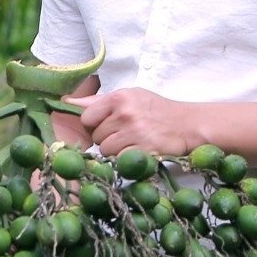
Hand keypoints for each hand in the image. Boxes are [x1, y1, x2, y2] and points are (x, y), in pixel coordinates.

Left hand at [66, 88, 195, 157]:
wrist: (188, 124)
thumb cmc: (156, 109)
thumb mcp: (130, 96)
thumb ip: (98, 101)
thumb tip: (67, 102)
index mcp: (118, 97)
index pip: (87, 117)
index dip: (95, 124)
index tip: (108, 125)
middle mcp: (125, 113)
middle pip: (96, 136)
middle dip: (106, 138)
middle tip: (125, 134)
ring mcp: (134, 132)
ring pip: (106, 150)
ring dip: (115, 150)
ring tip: (131, 142)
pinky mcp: (143, 150)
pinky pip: (119, 160)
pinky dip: (126, 159)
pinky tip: (137, 150)